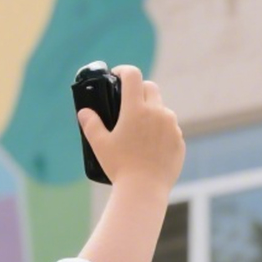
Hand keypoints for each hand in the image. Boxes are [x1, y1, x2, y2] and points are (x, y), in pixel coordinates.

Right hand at [77, 64, 183, 194]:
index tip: (117, 75)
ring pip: (161, 108)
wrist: (144, 189)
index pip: (132, 76)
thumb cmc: (120, 167)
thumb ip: (91, 125)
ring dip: (151, 112)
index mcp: (136, 109)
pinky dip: (160, 131)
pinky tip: (149, 146)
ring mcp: (171, 125)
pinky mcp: (178, 139)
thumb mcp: (100, 146)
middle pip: (150, 88)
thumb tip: (84, 112)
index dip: (124, 71)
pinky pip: (170, 128)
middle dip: (138, 90)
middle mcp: (157, 112)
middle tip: (127, 102)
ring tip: (138, 130)